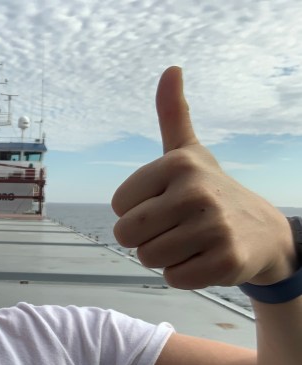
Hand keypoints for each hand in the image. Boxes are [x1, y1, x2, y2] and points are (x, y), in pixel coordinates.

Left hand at [111, 66, 293, 288]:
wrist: (264, 231)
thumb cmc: (210, 190)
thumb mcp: (188, 152)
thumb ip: (173, 115)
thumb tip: (171, 69)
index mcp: (177, 164)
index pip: (118, 206)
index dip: (136, 212)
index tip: (164, 204)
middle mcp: (195, 191)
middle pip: (126, 235)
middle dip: (144, 238)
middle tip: (174, 228)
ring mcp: (213, 227)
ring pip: (148, 258)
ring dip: (164, 257)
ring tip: (190, 241)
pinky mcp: (226, 260)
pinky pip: (174, 278)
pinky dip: (184, 274)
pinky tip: (204, 258)